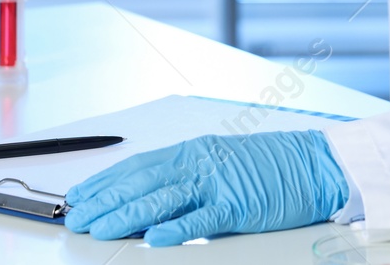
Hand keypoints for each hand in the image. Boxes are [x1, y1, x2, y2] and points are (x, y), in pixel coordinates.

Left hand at [63, 130, 348, 246]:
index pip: (136, 166)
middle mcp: (198, 162)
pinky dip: (175, 229)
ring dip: (126, 215)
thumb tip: (148, 204)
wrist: (313, 163)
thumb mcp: (220, 164)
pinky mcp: (237, 204)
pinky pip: (201, 218)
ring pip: (161, 199)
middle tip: (77, 218)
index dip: (104, 181)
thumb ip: (186, 180)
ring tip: (99, 228)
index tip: (79, 194)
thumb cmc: (269, 166)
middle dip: (104, 200)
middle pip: (141, 182)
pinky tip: (153, 238)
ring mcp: (217, 182)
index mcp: (191, 151)